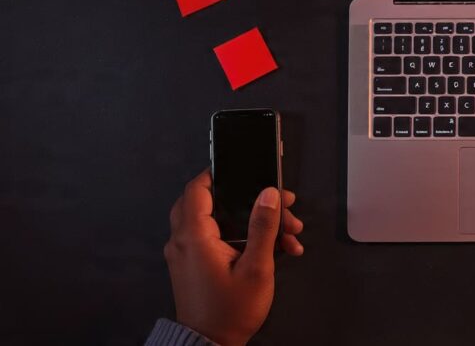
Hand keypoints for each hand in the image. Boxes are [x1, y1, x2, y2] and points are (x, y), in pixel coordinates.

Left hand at [163, 170, 303, 345]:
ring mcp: (188, 254)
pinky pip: (217, 239)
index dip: (219, 174)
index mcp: (194, 237)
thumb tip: (269, 194)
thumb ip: (263, 227)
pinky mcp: (194, 264)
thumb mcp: (256, 268)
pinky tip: (274, 249)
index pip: (197, 189)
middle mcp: (184, 242)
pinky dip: (243, 238)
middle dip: (248, 199)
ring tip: (286, 233)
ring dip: (252, 221)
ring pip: (219, 221)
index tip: (244, 168)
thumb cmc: (230, 312)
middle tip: (278, 203)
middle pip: (210, 202)